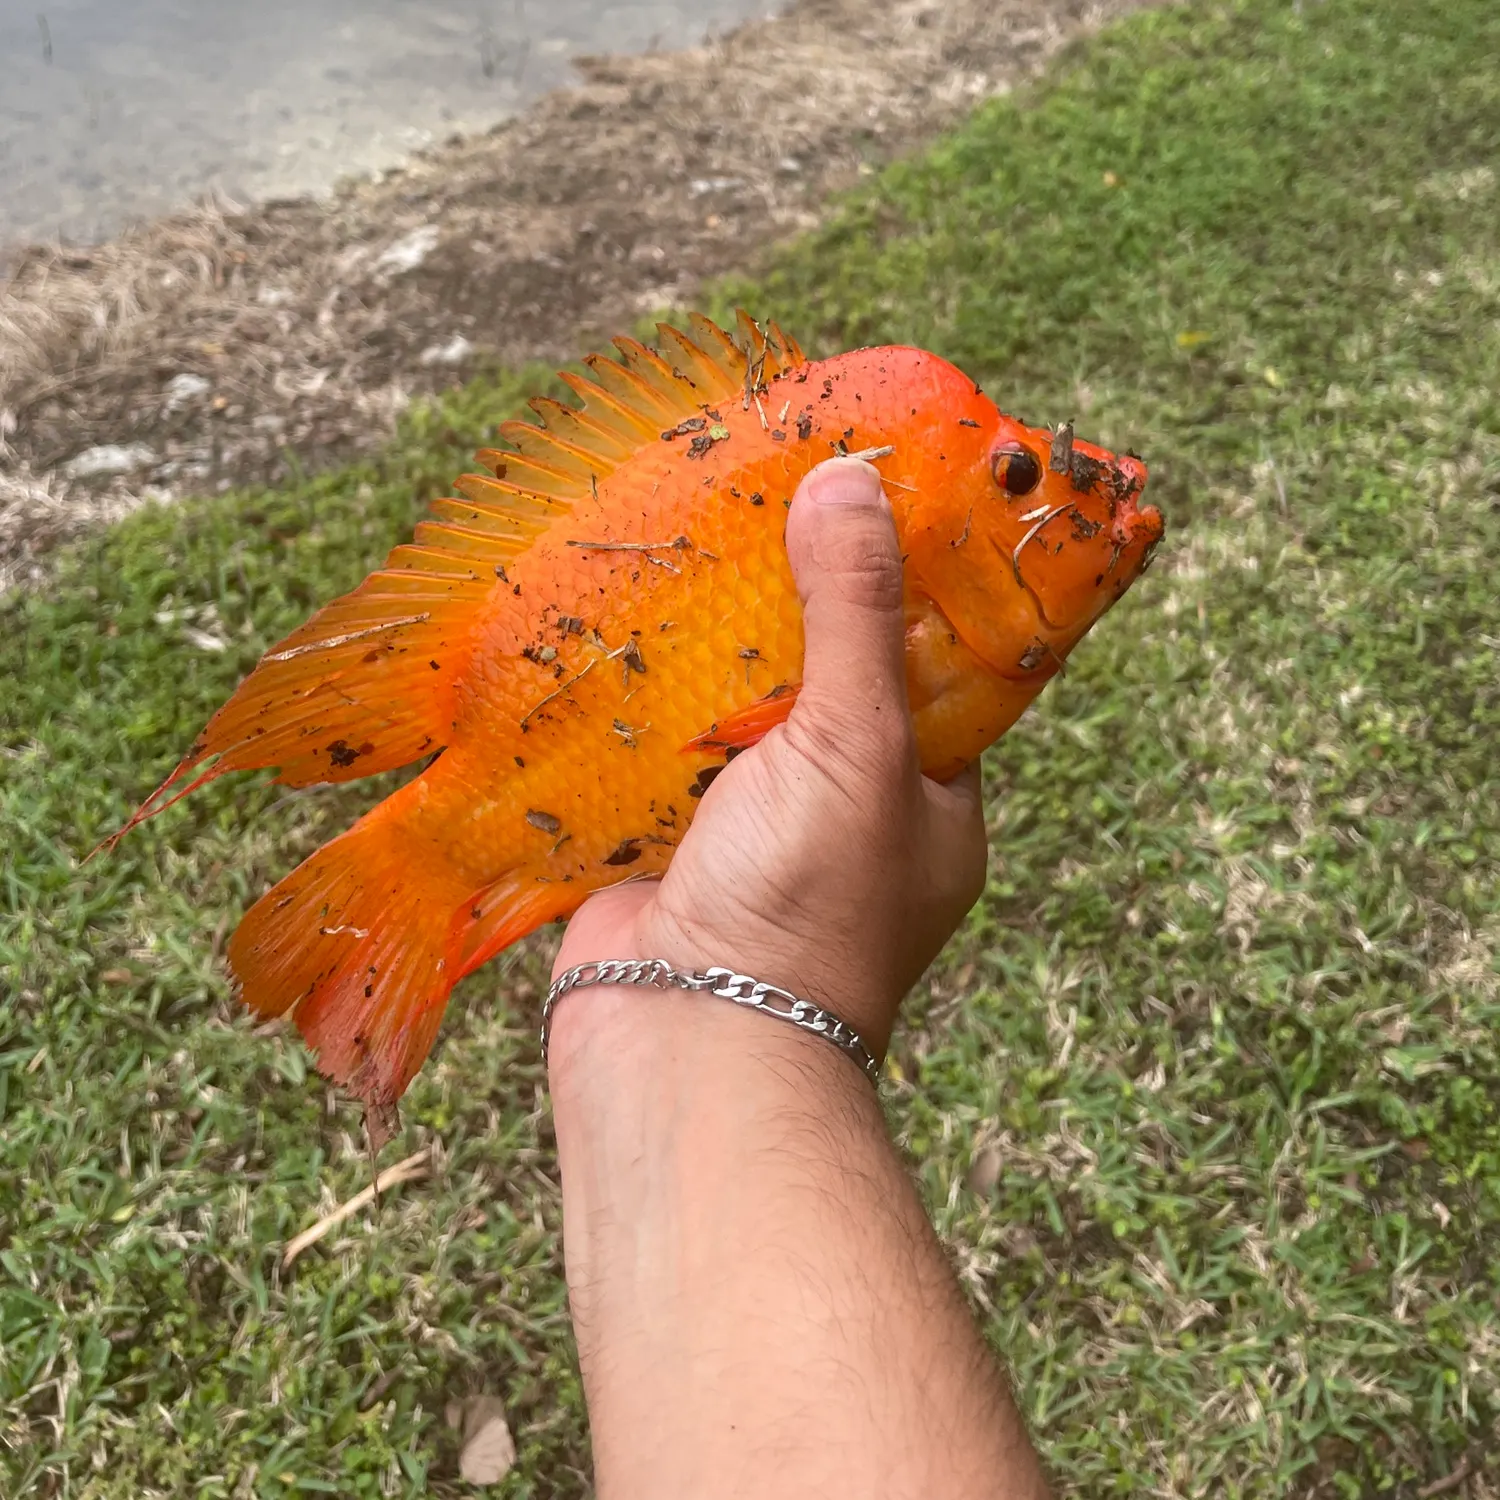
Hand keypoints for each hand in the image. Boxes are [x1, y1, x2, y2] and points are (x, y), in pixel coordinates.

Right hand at [549, 456, 987, 1063]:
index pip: (929, 667)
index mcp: (924, 799)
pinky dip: (639, 693)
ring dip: (707, 643)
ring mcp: (752, 825)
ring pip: (733, 708)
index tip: (867, 497)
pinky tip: (616, 616)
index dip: (901, 585)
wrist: (684, 1045)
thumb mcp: (854, 744)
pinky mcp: (666, 837)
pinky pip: (656, 746)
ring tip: (683, 533)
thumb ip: (854, 615)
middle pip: (821, 678)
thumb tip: (853, 477)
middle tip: (760, 498)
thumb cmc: (806, 905)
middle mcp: (844, 811)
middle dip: (788, 603)